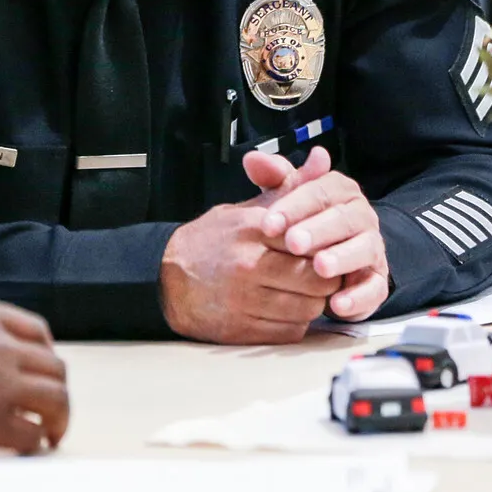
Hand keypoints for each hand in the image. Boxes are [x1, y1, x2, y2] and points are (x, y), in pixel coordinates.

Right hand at [0, 255, 68, 453]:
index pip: (36, 331)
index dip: (45, 351)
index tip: (42, 364)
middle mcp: (0, 349)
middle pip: (54, 367)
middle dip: (57, 387)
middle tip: (51, 403)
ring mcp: (0, 387)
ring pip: (55, 400)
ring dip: (58, 418)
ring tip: (50, 432)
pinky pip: (30, 435)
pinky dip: (34, 443)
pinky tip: (27, 448)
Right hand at [158, 149, 340, 343]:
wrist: (165, 278)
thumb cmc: (211, 241)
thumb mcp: (246, 209)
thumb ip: (289, 188)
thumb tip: (323, 159)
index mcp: (253, 230)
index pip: (314, 244)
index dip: (326, 249)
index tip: (323, 249)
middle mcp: (249, 265)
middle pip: (317, 280)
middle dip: (324, 279)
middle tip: (316, 274)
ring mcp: (245, 300)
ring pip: (308, 309)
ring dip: (310, 302)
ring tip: (298, 291)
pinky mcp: (243, 329)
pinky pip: (291, 331)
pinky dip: (293, 322)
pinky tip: (281, 307)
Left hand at [256, 147, 390, 322]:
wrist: (322, 258)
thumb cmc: (299, 223)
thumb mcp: (283, 199)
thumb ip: (271, 180)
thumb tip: (253, 158)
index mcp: (340, 191)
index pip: (320, 191)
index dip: (294, 205)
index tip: (268, 222)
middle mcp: (361, 216)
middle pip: (344, 218)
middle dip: (318, 230)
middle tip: (293, 243)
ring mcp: (371, 248)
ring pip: (364, 249)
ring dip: (342, 258)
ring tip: (320, 267)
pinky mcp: (376, 281)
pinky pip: (374, 288)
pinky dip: (358, 297)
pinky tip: (337, 304)